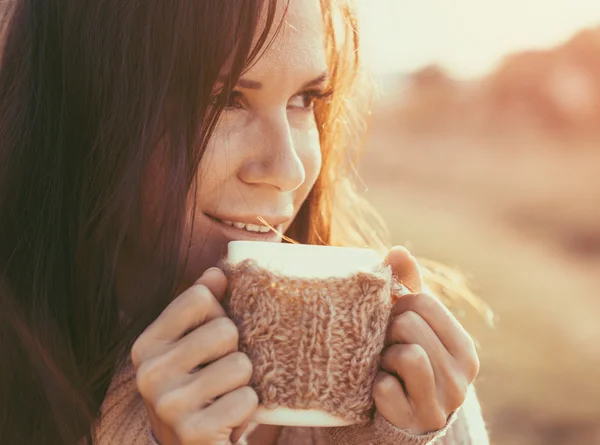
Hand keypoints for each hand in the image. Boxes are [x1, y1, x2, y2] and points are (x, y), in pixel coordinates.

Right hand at [131, 268, 256, 444]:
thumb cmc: (197, 388)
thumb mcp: (191, 346)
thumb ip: (200, 307)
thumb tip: (217, 272)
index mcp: (147, 345)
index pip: (199, 297)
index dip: (218, 315)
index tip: (212, 340)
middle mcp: (149, 373)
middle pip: (225, 329)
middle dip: (235, 351)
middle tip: (221, 374)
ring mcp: (169, 405)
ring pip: (241, 364)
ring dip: (243, 381)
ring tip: (223, 395)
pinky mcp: (194, 432)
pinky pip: (247, 399)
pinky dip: (247, 408)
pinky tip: (227, 417)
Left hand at [373, 246, 479, 434]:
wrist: (401, 417)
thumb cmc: (406, 360)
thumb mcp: (411, 325)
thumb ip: (407, 288)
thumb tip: (399, 250)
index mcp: (464, 348)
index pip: (423, 301)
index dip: (398, 306)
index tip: (394, 322)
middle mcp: (462, 376)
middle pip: (409, 324)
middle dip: (389, 331)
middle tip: (388, 346)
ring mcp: (442, 402)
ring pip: (406, 354)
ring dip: (384, 357)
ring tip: (387, 366)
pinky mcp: (415, 420)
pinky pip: (385, 387)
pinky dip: (376, 386)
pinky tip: (381, 390)